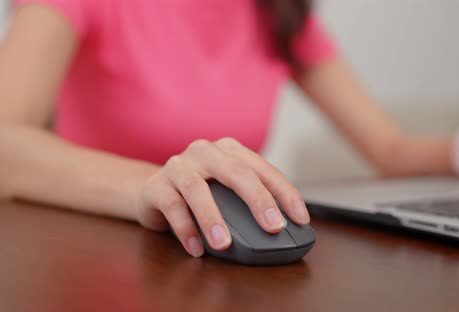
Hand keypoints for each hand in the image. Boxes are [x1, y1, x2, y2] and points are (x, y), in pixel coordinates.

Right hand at [136, 138, 309, 256]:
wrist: (152, 191)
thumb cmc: (199, 193)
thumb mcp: (227, 191)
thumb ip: (249, 202)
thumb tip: (283, 230)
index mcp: (230, 151)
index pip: (263, 169)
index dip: (285, 193)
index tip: (300, 219)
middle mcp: (205, 152)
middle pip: (236, 172)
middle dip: (258, 200)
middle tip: (273, 227)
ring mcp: (178, 166)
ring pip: (197, 189)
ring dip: (213, 218)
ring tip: (225, 244)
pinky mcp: (156, 185)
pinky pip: (172, 207)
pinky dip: (186, 229)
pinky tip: (197, 249)